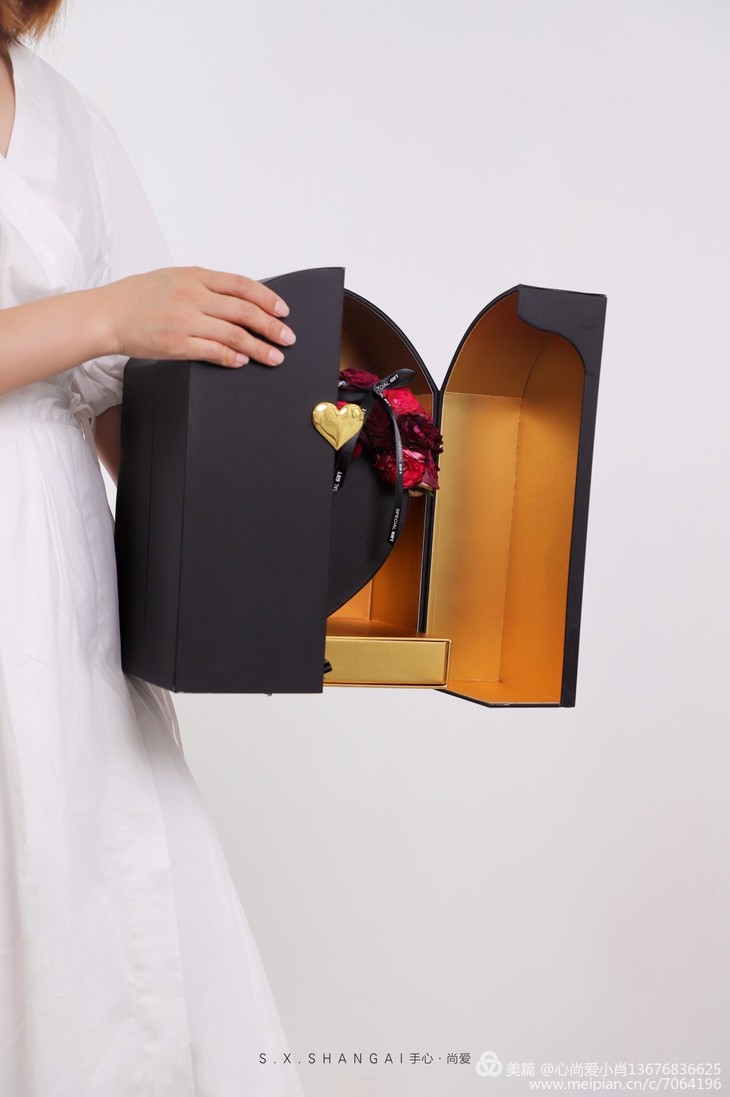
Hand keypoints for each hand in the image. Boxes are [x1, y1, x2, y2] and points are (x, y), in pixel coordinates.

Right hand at [98, 265, 295, 367]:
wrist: (107, 315)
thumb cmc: (136, 297)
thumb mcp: (172, 278)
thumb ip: (203, 286)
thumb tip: (235, 298)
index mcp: (194, 276)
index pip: (242, 285)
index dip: (267, 298)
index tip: (283, 310)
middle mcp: (193, 296)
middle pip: (245, 311)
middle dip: (272, 326)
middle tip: (287, 338)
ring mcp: (186, 320)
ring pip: (235, 334)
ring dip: (259, 348)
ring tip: (275, 357)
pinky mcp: (178, 344)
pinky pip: (214, 351)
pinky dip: (233, 357)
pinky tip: (243, 361)